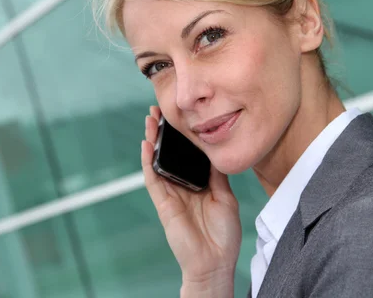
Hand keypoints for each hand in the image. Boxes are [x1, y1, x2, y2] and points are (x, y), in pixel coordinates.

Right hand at [142, 106, 240, 293]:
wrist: (215, 261)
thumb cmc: (223, 234)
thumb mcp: (226, 197)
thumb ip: (216, 175)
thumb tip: (214, 153)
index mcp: (198, 183)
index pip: (187, 154)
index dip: (182, 136)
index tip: (181, 116)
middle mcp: (182, 185)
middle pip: (169, 154)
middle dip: (163, 132)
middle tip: (158, 110)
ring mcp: (171, 193)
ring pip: (158, 161)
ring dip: (152, 140)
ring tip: (150, 120)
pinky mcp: (163, 203)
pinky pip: (152, 179)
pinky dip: (148, 161)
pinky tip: (146, 145)